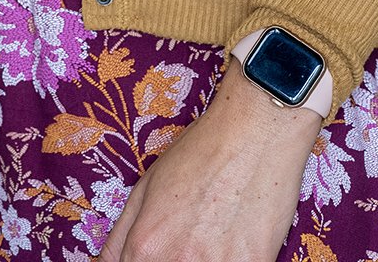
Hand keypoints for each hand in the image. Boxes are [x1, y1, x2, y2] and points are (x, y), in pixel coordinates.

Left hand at [97, 57, 323, 261]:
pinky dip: (231, 261)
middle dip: (169, 260)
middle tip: (187, 240)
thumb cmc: (202, 150)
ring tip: (210, 238)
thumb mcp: (147, 185)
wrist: (257, 129)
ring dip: (202, 261)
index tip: (153, 253)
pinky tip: (232, 240)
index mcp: (146, 247)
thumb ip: (121, 237)